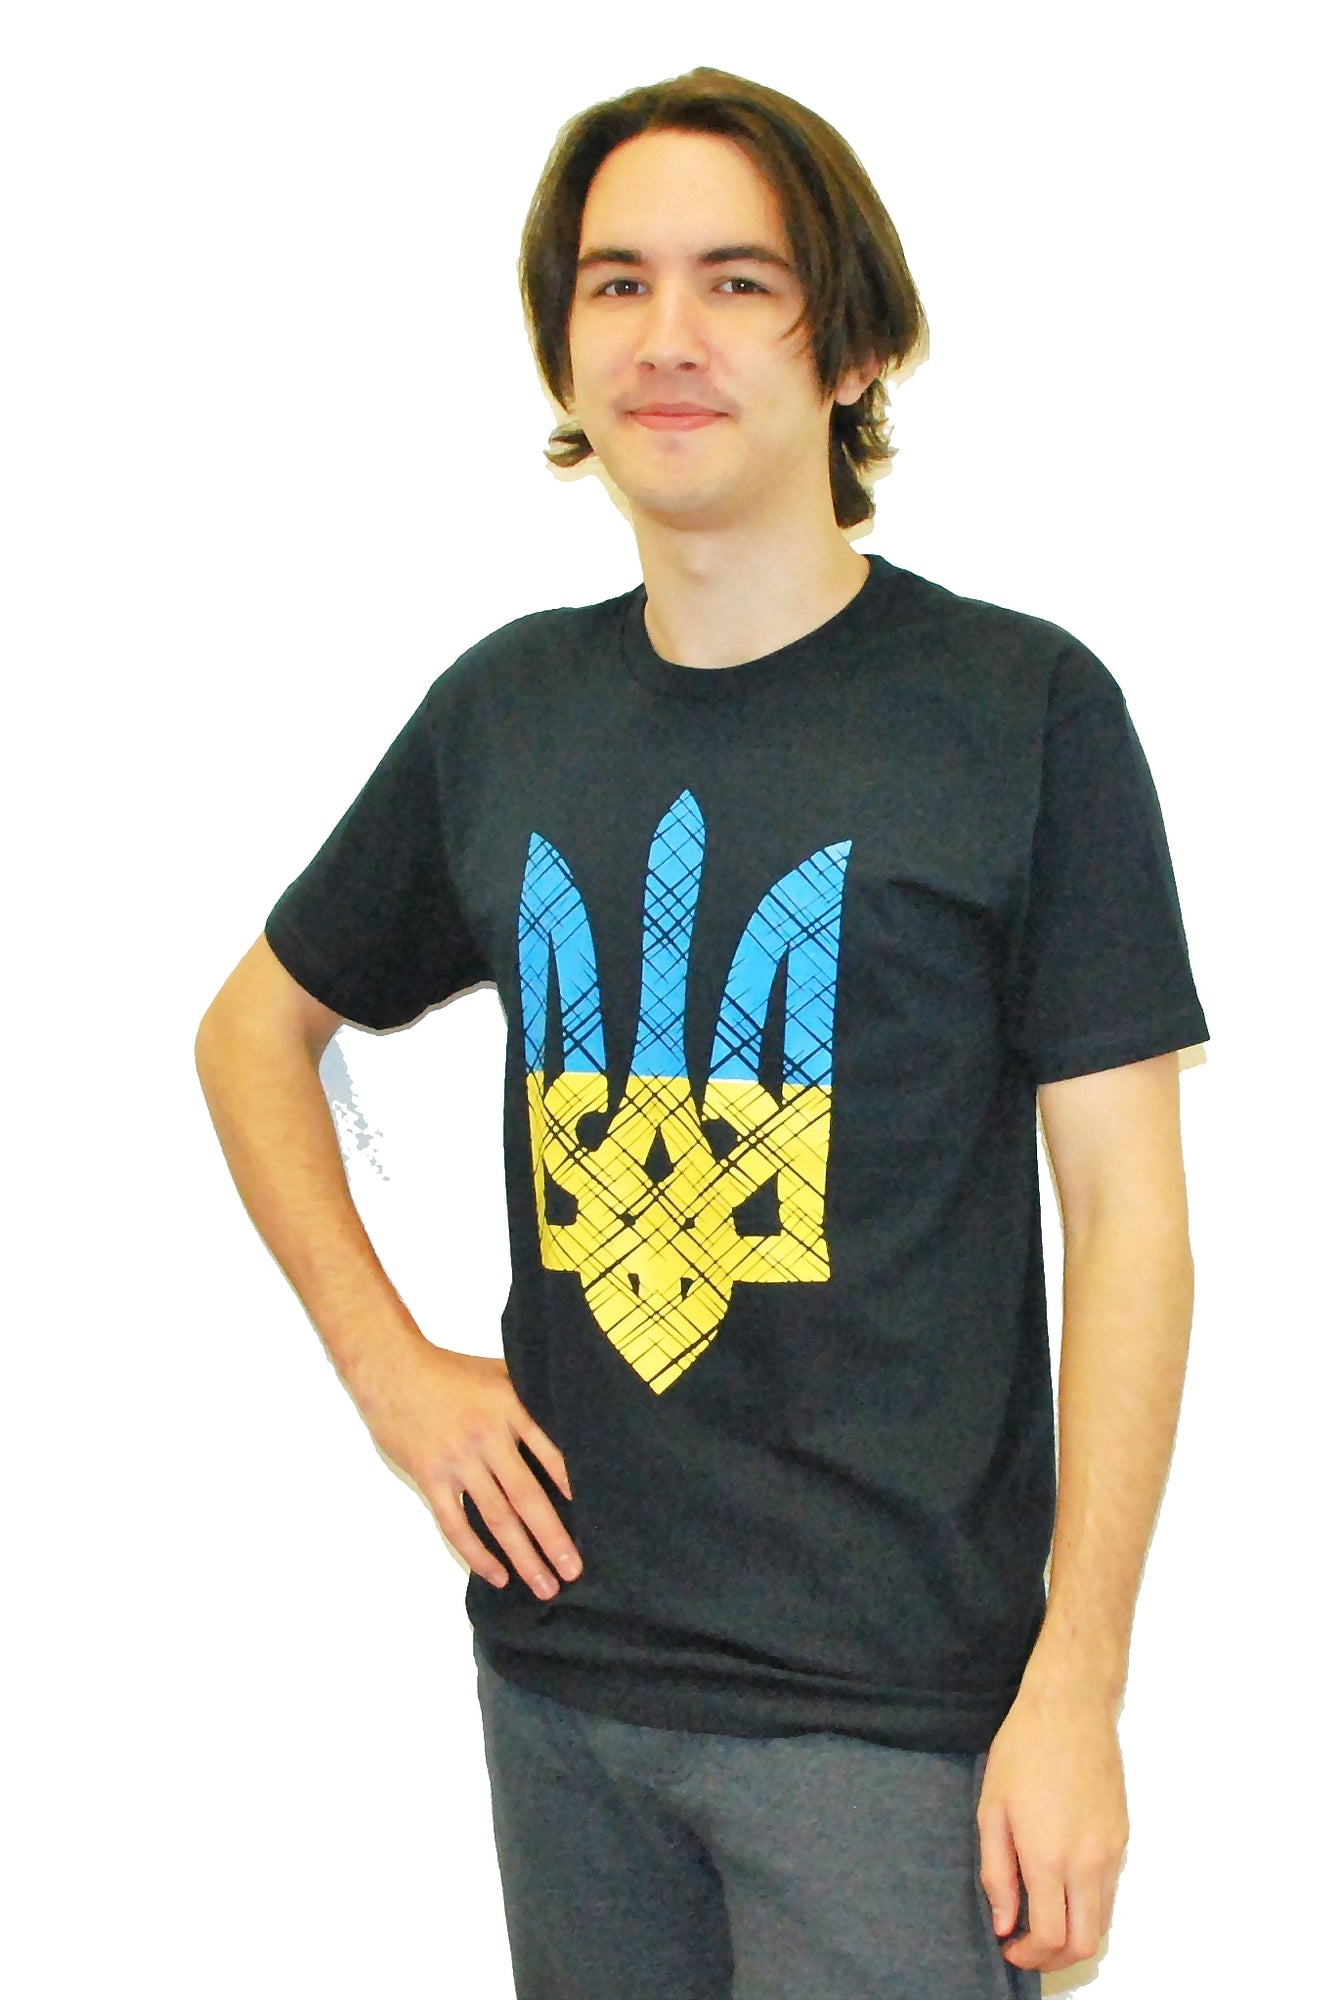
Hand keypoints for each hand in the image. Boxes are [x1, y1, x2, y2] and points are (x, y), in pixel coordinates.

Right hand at [358, 1344, 582, 1599]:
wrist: (392, 1370)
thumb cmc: (450, 1370)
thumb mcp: (499, 1370)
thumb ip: (531, 1394)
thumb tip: (569, 1416)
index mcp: (510, 1408)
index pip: (551, 1454)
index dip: (572, 1488)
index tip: (595, 1518)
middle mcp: (487, 1438)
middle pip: (526, 1496)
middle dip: (553, 1538)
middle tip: (573, 1572)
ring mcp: (458, 1461)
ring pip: (496, 1517)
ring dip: (522, 1555)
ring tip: (544, 1586)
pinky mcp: (430, 1477)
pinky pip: (455, 1524)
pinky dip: (476, 1553)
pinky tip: (497, 1575)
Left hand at [976, 1674, 1128, 1976]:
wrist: (1070, 1708)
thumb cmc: (1024, 1750)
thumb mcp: (992, 1810)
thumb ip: (996, 1874)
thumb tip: (1004, 1923)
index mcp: (1049, 1856)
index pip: (1049, 1936)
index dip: (1027, 1956)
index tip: (1009, 1947)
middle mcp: (1087, 1861)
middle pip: (1085, 1943)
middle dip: (1055, 1960)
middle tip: (1028, 1947)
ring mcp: (1111, 1850)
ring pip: (1104, 1921)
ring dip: (1075, 1935)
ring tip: (1043, 1919)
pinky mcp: (1122, 1837)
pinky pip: (1111, 1890)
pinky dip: (1089, 1906)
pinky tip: (1063, 1886)